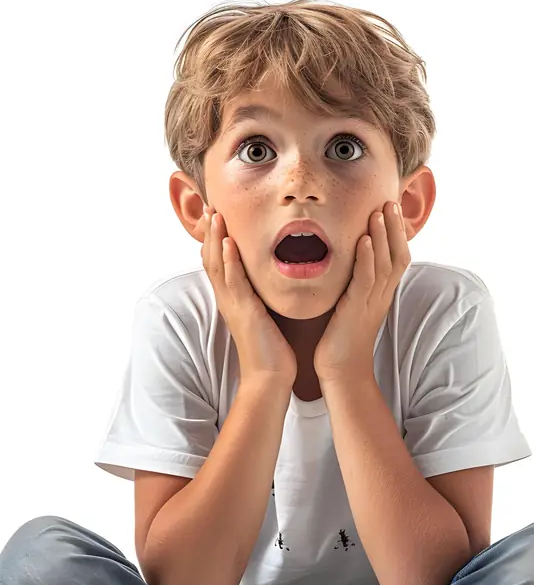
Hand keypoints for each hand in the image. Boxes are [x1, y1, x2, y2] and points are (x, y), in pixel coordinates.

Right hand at [201, 209, 297, 386]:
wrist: (270, 376)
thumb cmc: (272, 348)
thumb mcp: (265, 314)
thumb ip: (263, 295)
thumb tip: (270, 280)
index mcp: (233, 299)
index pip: (218, 263)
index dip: (214, 239)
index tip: (216, 216)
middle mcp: (228, 299)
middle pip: (212, 259)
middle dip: (211, 232)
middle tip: (209, 207)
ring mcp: (234, 305)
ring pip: (218, 266)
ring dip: (216, 239)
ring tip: (215, 216)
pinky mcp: (244, 311)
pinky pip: (233, 282)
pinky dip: (229, 262)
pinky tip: (228, 244)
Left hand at [314, 201, 410, 383]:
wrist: (341, 372)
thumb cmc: (341, 340)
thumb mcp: (351, 306)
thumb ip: (353, 284)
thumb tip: (346, 263)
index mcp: (381, 294)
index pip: (396, 257)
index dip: (396, 233)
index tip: (391, 208)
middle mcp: (381, 296)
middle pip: (396, 255)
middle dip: (395, 227)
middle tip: (390, 200)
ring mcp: (370, 303)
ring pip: (383, 264)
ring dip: (382, 236)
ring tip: (380, 211)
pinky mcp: (356, 311)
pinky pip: (365, 281)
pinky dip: (366, 259)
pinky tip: (363, 240)